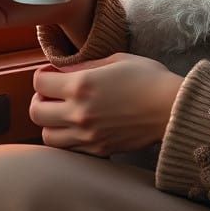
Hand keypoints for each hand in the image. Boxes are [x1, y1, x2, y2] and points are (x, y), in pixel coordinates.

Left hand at [29, 53, 184, 156]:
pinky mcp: (98, 150)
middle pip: (36, 112)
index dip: (42, 75)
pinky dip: (67, 139)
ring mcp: (87, 135)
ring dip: (50, 122)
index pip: (40, 82)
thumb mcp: (116, 60)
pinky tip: (78, 127)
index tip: (51, 74)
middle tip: (51, 94)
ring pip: (47, 136)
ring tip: (62, 113)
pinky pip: (68, 149)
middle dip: (40, 99)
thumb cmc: (149, 79)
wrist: (173, 109)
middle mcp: (79, 112)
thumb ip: (85, 65)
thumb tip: (63, 71)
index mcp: (81, 85)